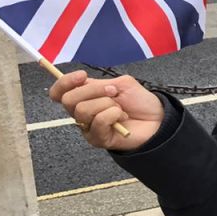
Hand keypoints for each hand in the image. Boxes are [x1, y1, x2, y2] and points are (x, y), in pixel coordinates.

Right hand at [48, 69, 164, 151]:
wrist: (157, 119)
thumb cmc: (139, 102)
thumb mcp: (120, 84)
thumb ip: (99, 83)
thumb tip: (83, 84)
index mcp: (84, 97)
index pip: (59, 92)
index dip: (64, 82)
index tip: (82, 76)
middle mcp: (82, 113)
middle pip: (69, 100)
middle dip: (94, 91)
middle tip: (114, 92)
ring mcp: (88, 128)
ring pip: (83, 110)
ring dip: (107, 104)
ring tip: (121, 108)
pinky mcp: (98, 139)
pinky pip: (98, 122)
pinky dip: (114, 115)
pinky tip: (123, 118)